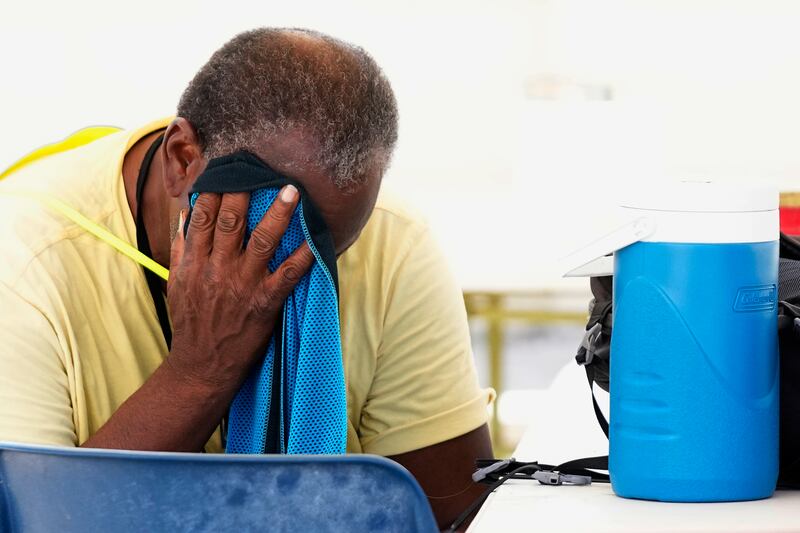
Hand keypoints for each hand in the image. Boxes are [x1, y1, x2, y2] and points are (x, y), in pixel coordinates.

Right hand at [166, 186, 314, 391]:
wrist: (201, 367)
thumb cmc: (190, 323)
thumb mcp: (176, 283)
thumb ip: (181, 248)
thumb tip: (184, 213)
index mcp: (196, 262)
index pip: (203, 216)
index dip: (217, 190)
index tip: (229, 169)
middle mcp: (218, 269)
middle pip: (231, 221)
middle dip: (246, 192)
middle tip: (261, 170)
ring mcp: (242, 285)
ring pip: (261, 241)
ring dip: (279, 215)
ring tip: (292, 192)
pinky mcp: (264, 304)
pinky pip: (286, 277)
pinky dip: (302, 258)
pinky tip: (315, 242)